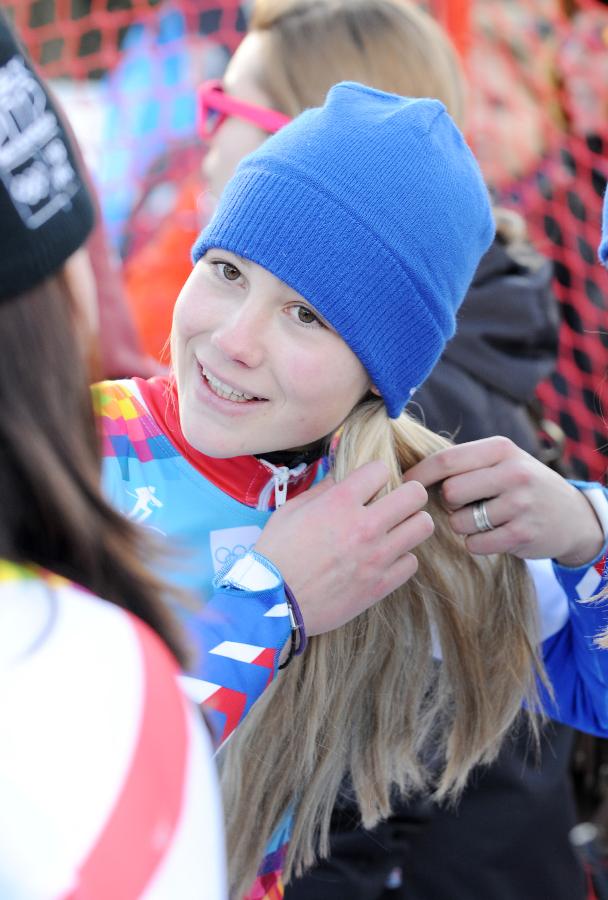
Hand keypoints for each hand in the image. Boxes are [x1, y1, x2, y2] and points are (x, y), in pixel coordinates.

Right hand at [255, 461, 432, 634]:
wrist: (273, 602)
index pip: (381, 469)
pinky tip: (385, 558)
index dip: (375, 473)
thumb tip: (341, 478)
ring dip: (411, 524)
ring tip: (396, 529)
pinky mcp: (381, 585)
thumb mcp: (290, 511)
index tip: (370, 484)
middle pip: (415, 495)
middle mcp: (364, 526)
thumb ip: (321, 491)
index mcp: (340, 502)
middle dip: (407, 493)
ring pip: (423, 526)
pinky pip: (412, 562)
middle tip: (396, 502)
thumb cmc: (276, 554)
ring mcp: (376, 557)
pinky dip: (401, 558)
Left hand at [404, 436, 603, 565]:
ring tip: (482, 519)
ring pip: (460, 521)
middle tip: (463, 504)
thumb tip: (408, 474)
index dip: (419, 474)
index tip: (403, 484)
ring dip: (462, 525)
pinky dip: (476, 543)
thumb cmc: (520, 485)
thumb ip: (464, 463)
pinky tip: (493, 534)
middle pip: (450, 492)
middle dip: (447, 502)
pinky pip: (475, 544)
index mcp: (501, 449)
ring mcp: (520, 504)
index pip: (446, 459)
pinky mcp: (522, 534)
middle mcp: (513, 473)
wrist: (571, 515)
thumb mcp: (501, 461)